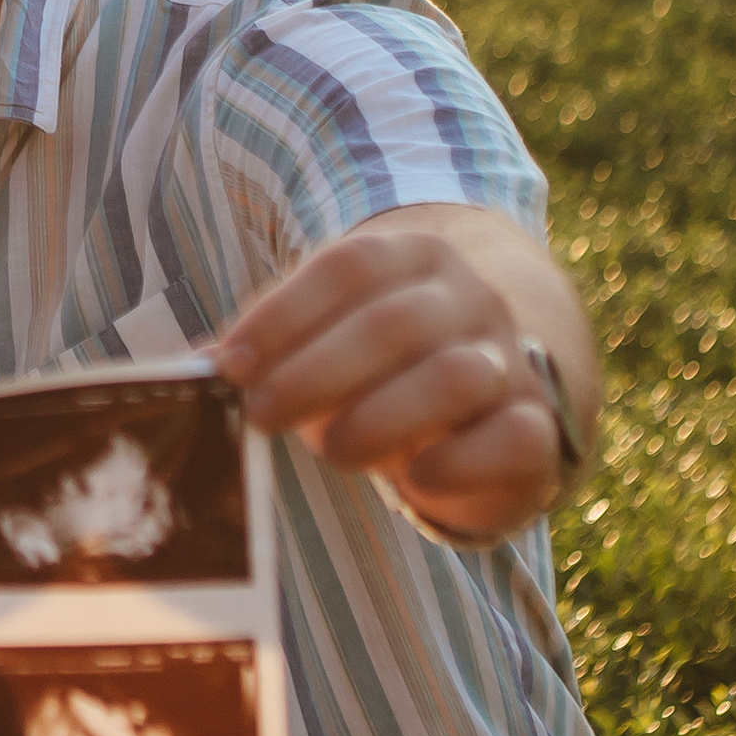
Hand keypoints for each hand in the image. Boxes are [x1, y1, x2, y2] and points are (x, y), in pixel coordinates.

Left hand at [213, 205, 596, 544]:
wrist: (503, 390)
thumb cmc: (388, 366)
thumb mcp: (333, 340)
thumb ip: (276, 349)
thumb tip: (197, 367)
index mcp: (414, 258)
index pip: (348, 267)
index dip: (282, 315)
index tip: (227, 364)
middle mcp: (468, 299)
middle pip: (392, 322)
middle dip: (314, 372)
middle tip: (260, 415)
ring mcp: (510, 360)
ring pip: (453, 376)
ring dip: (380, 416)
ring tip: (334, 451)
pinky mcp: (538, 428)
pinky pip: (513, 438)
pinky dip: (458, 461)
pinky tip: (414, 477)